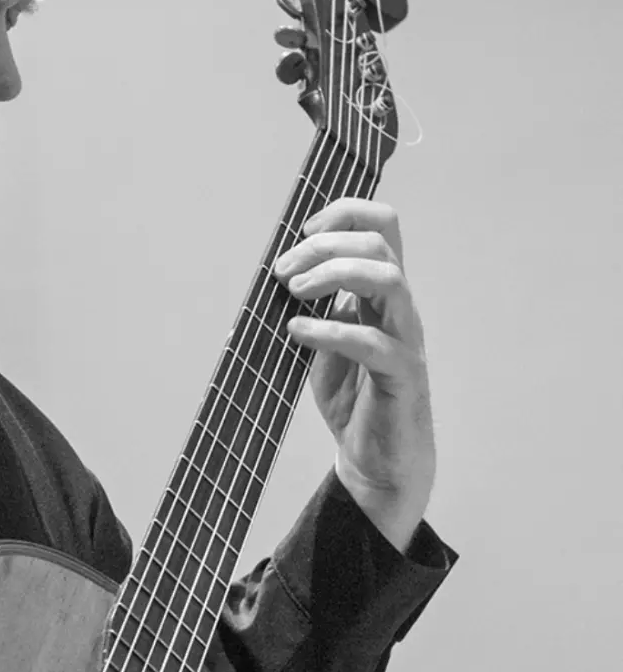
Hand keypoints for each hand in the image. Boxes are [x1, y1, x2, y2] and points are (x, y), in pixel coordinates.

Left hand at [271, 198, 435, 551]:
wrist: (376, 459)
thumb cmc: (350, 394)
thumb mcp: (319, 336)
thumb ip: (306, 303)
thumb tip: (266, 276)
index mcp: (380, 290)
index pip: (383, 223)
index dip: (343, 213)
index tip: (301, 231)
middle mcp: (399, 307)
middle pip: (380, 243)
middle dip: (323, 246)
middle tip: (282, 273)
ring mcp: (405, 338)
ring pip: (388, 278)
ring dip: (332, 275)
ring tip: (292, 293)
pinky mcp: (402, 375)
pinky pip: (372, 342)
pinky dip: (328, 330)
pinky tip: (296, 332)